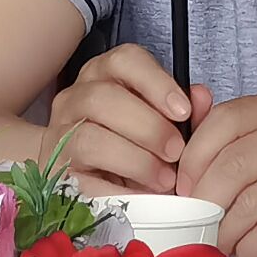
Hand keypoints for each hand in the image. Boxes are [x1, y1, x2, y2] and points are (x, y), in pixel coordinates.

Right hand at [40, 44, 213, 195]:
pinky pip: (84, 181)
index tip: (183, 111)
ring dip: (135, 160)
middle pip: (104, 98)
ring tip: (163, 177)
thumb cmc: (128, 141)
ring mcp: (60, 135)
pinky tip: (143, 196)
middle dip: (149, 127)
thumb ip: (183, 109)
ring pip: (90, 137)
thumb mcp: (159, 120)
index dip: (157, 83)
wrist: (80, 171)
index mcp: (104, 74)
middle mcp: (76, 98)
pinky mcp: (56, 174)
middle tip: (176, 151)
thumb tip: (200, 98)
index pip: (125, 60)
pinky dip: (119, 191)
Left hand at [176, 86, 256, 256]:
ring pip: (251, 202)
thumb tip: (182, 132)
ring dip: (227, 232)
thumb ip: (244, 138)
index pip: (227, 119)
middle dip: (205, 202)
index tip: (182, 190)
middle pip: (235, 163)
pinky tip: (253, 252)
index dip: (194, 159)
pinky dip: (252, 248)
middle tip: (197, 225)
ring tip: (225, 242)